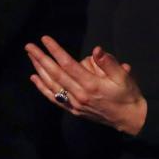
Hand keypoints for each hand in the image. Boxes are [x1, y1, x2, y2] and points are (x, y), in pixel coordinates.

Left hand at [25, 36, 146, 134]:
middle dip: (41, 58)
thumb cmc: (127, 94)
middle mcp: (79, 95)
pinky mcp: (73, 109)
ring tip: (31, 56)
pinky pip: (54, 97)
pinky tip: (35, 78)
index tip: (45, 39)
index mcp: (91, 85)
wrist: (128, 118)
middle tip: (29, 46)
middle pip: (55, 74)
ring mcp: (74, 104)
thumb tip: (96, 50)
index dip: (56, 51)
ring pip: (51, 85)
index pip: (68, 64)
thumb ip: (109, 63)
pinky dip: (42, 88)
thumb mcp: (123, 77)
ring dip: (39, 70)